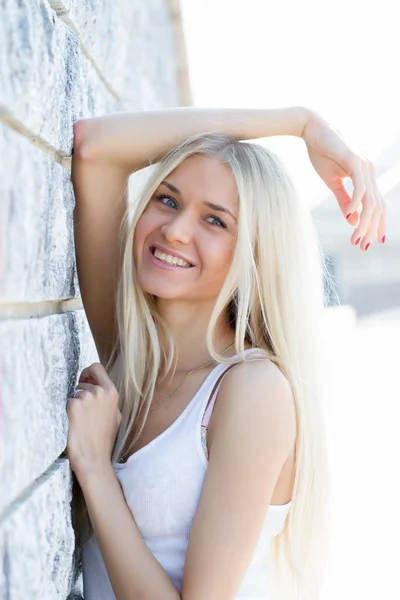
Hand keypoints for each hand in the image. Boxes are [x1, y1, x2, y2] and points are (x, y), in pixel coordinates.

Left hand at [66, 363, 121, 478]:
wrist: (94, 459)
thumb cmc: (104, 439)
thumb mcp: (116, 415)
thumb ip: (108, 399)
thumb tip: (100, 386)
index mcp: (112, 393)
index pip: (96, 367)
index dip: (88, 372)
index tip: (85, 380)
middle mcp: (100, 392)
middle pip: (84, 378)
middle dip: (81, 387)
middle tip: (83, 404)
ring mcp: (87, 399)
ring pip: (76, 391)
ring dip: (76, 402)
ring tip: (83, 420)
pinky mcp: (73, 407)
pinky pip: (68, 402)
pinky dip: (69, 411)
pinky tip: (76, 424)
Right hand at [302, 111, 386, 250]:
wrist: (311, 129)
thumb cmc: (321, 153)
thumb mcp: (332, 182)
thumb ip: (344, 200)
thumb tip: (352, 220)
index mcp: (366, 176)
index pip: (377, 205)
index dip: (376, 224)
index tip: (370, 242)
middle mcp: (370, 171)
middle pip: (377, 206)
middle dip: (371, 228)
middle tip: (361, 247)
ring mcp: (364, 165)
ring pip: (371, 200)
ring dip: (364, 222)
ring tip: (356, 238)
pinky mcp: (354, 160)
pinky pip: (360, 187)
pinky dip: (356, 204)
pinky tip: (350, 217)